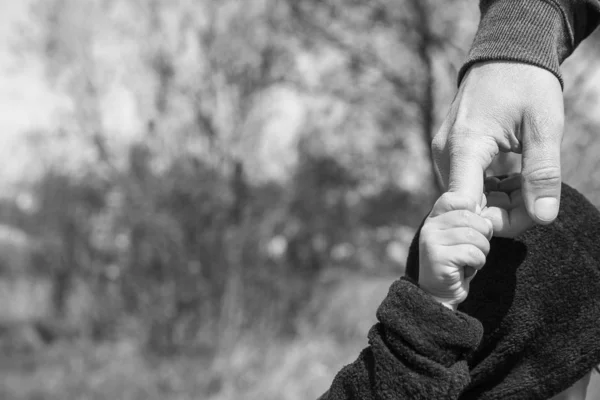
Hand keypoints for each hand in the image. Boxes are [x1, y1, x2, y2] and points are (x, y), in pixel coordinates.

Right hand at [419, 192, 492, 309]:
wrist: (440, 295)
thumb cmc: (456, 264)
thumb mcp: (461, 237)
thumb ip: (468, 220)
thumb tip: (481, 203)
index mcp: (434, 218)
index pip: (455, 199)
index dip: (472, 209)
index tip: (473, 228)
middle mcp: (429, 227)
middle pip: (470, 217)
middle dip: (484, 235)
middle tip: (478, 249)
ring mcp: (431, 241)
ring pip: (474, 236)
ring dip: (482, 252)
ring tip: (471, 260)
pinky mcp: (437, 258)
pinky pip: (472, 253)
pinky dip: (477, 263)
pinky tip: (467, 269)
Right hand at [432, 61, 563, 224]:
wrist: (505, 54)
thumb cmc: (527, 84)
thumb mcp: (543, 126)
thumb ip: (542, 173)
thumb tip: (543, 217)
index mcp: (464, 146)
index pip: (467, 207)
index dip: (497, 222)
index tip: (530, 218)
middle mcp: (444, 154)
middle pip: (469, 207)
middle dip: (506, 214)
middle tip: (541, 201)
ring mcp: (443, 154)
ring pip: (469, 199)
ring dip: (501, 203)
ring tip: (532, 186)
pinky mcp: (448, 154)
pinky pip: (466, 186)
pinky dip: (492, 192)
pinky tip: (514, 180)